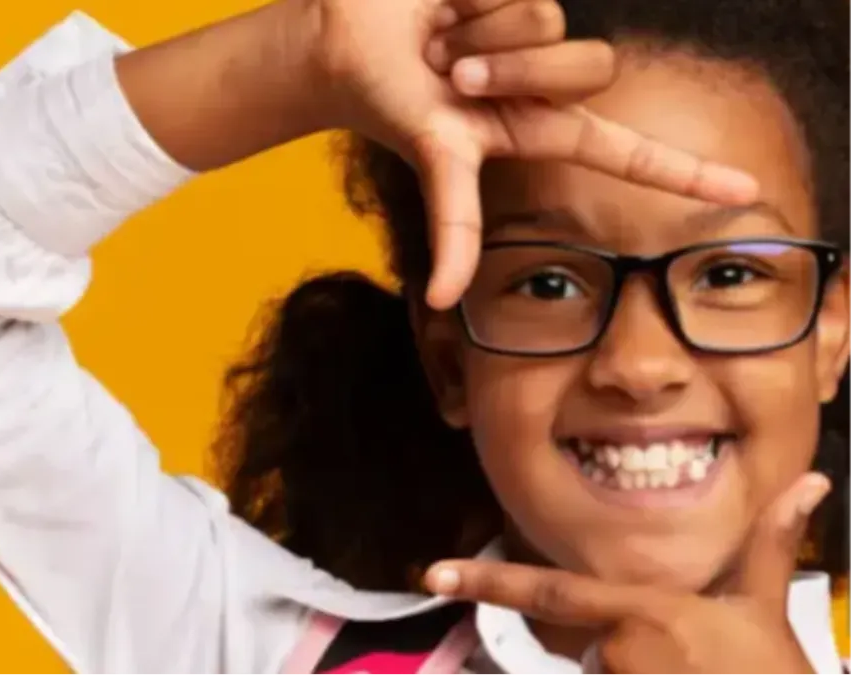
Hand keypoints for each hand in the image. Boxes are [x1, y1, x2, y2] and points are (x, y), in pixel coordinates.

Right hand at [300, 0, 759, 307]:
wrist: (347, 40)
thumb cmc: (387, 103)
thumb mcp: (435, 160)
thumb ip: (451, 229)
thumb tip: (439, 308)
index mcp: (538, 129)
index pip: (627, 153)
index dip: (685, 174)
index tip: (745, 194)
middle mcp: (548, 81)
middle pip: (592, 70)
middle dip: (513, 73)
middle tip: (454, 77)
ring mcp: (538, 33)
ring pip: (553, 26)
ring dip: (484, 39)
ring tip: (441, 44)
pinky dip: (472, 2)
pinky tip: (447, 8)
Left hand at [423, 473, 831, 673]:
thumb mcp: (765, 610)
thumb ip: (769, 545)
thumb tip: (810, 481)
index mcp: (642, 612)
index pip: (550, 593)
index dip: (487, 583)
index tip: (432, 575)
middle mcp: (620, 651)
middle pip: (595, 650)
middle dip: (632, 658)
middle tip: (690, 664)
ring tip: (692, 674)